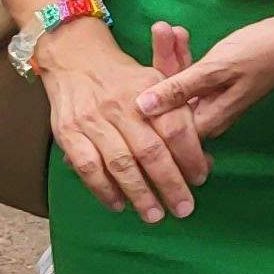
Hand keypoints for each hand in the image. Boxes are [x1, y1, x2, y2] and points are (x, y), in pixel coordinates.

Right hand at [33, 16, 213, 217]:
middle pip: (151, 152)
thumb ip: (179, 115)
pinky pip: (88, 167)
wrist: (76, 58)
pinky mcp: (68, 132)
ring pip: (121, 164)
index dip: (190, 156)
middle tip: (183, 208)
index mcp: (149, 90)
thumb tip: (204, 156)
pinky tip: (118, 204)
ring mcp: (93, 120)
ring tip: (154, 214)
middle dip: (170, 184)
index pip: (176, 128)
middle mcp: (121, 106)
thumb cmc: (125, 78)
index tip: (200, 178)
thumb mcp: (157, 81)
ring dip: (139, 194)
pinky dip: (103, 189)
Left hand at [132, 0, 273, 143]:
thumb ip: (178, 88)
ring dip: (172, 56)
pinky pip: (193, 75)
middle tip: (159, 29)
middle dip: (161, 64)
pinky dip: (185, 56)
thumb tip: (140, 108)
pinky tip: (179, 34)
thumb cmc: (260, 53)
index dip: (145, 95)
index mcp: (207, 121)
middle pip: (169, 98)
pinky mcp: (217, 84)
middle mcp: (208, 116)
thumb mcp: (216, 68)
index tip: (134, 69)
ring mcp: (213, 100)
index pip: (162, 122)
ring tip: (165, 27)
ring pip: (180, 84)